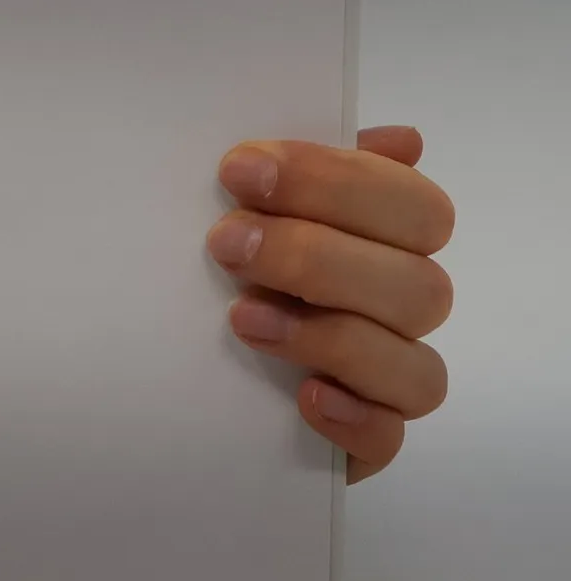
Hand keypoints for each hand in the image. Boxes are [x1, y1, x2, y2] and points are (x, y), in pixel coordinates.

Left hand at [209, 125, 453, 481]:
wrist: (162, 364)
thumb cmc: (222, 261)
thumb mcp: (247, 206)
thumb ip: (305, 171)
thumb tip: (400, 140)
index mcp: (388, 241)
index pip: (413, 207)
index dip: (335, 183)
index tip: (240, 170)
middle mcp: (400, 308)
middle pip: (419, 286)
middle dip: (318, 258)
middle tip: (225, 244)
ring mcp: (386, 380)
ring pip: (416, 368)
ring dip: (330, 338)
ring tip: (242, 320)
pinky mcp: (361, 440)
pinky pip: (388, 440)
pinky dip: (354, 418)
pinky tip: (305, 397)